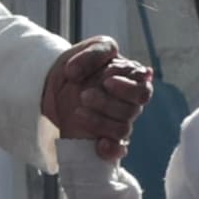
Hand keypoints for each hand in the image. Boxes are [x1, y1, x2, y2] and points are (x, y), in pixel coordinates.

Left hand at [39, 33, 153, 150]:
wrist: (55, 83)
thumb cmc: (82, 64)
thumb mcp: (92, 47)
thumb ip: (96, 52)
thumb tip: (79, 71)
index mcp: (133, 83)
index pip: (142, 92)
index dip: (126, 89)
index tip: (106, 80)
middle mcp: (128, 105)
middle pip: (131, 112)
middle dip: (106, 103)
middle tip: (84, 95)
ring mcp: (116, 123)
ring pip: (122, 130)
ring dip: (99, 122)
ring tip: (78, 111)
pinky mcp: (102, 138)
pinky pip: (117, 150)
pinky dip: (111, 150)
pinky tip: (99, 144)